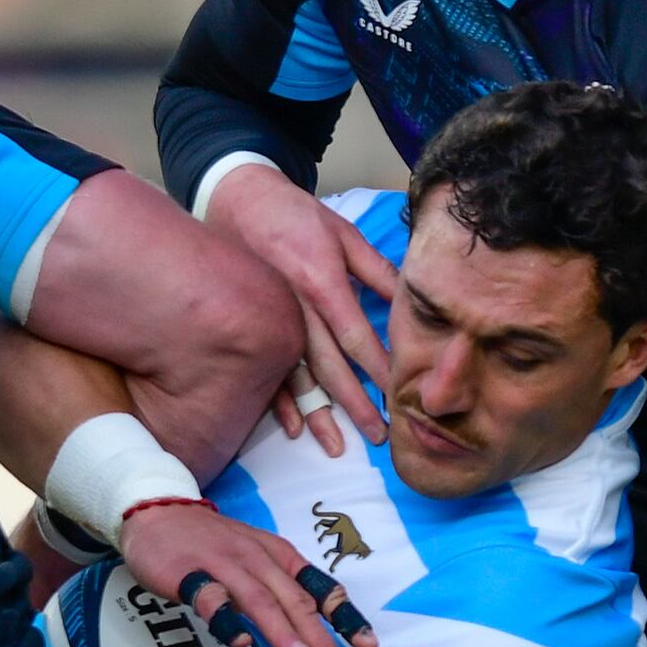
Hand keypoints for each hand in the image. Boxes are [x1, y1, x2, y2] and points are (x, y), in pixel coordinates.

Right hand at [117, 497, 369, 646]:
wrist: (158, 511)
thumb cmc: (212, 542)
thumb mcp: (257, 556)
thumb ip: (282, 588)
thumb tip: (315, 627)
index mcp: (278, 556)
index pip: (318, 587)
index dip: (344, 616)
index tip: (367, 644)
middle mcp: (257, 558)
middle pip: (293, 599)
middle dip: (319, 635)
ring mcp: (223, 565)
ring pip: (258, 599)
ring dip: (282, 629)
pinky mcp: (188, 573)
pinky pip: (209, 597)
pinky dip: (225, 618)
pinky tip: (238, 640)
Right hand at [204, 172, 398, 442]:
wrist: (235, 199)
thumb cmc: (294, 214)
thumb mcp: (342, 232)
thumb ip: (376, 269)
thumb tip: (410, 299)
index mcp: (320, 283)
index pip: (356, 336)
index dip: (380, 369)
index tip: (401, 395)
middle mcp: (294, 309)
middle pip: (329, 367)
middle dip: (355, 405)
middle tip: (380, 436)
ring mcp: (268, 321)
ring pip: (297, 378)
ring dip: (318, 415)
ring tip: (337, 446)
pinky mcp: (249, 326)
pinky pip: (264, 371)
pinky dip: (278, 402)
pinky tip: (293, 428)